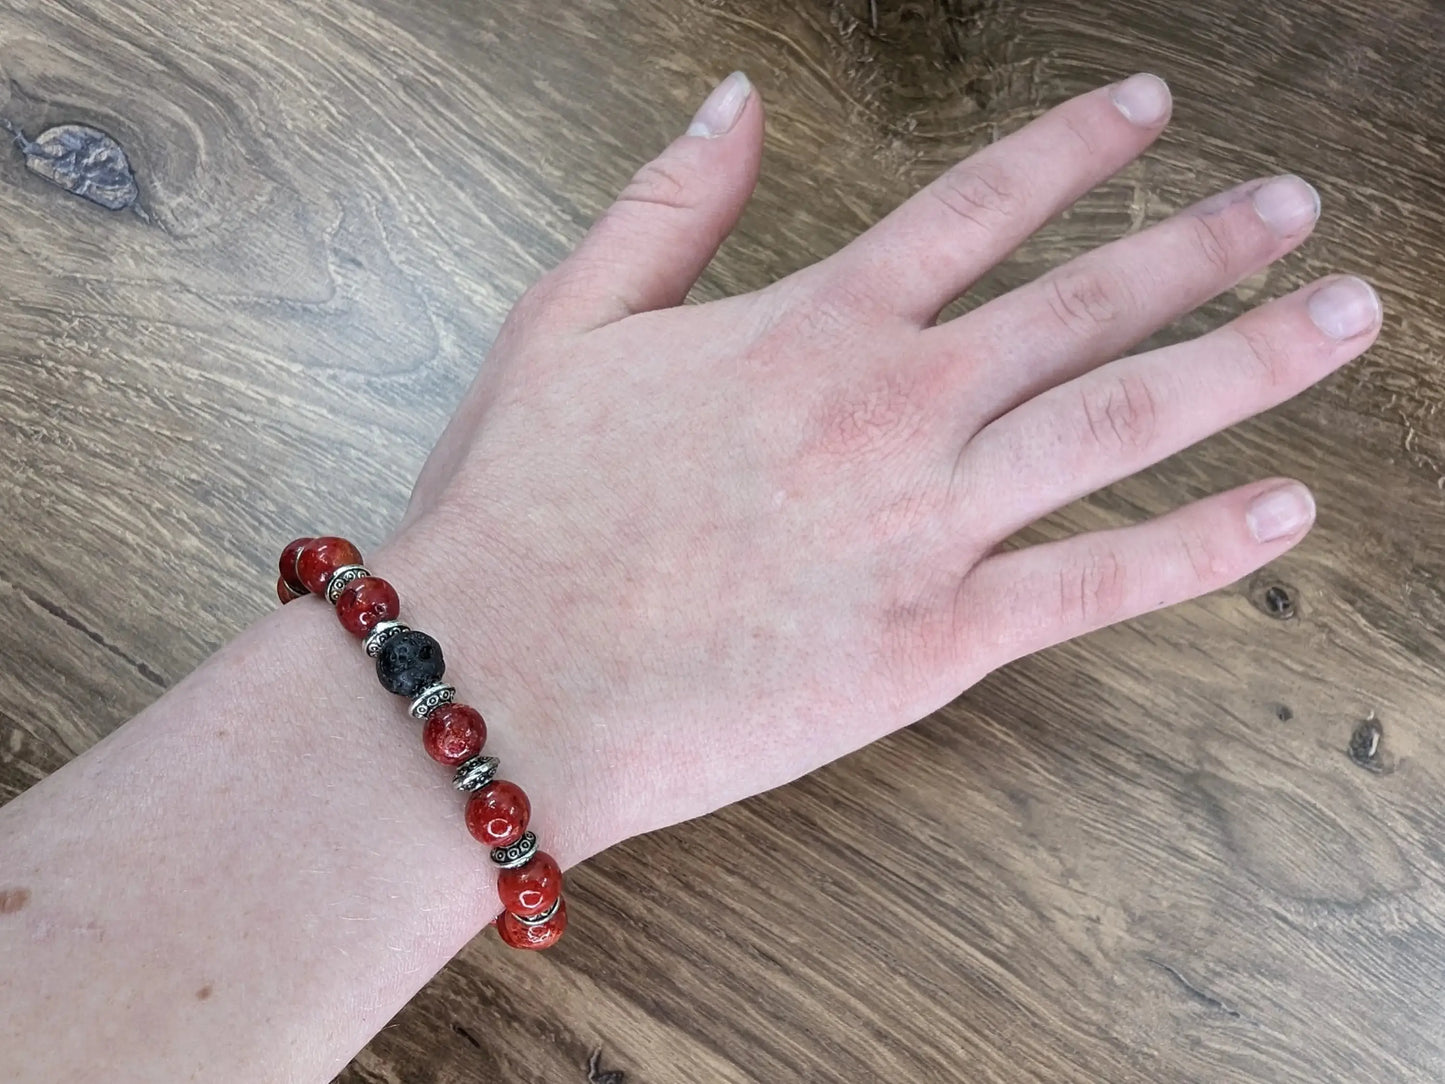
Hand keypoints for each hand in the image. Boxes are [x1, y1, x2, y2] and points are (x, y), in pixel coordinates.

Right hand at [383, 72, 1380, 864]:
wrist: (505, 676)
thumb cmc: (519, 508)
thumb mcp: (567, 320)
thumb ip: (668, 204)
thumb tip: (737, 98)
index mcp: (810, 325)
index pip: (977, 204)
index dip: (1073, 147)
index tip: (1151, 110)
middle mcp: (893, 405)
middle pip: (1086, 301)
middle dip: (1203, 243)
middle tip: (1292, 209)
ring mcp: (925, 522)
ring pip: (1124, 421)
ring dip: (1247, 360)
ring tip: (1344, 316)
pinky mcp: (934, 640)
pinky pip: (1096, 584)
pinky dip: (1202, 548)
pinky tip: (1286, 511)